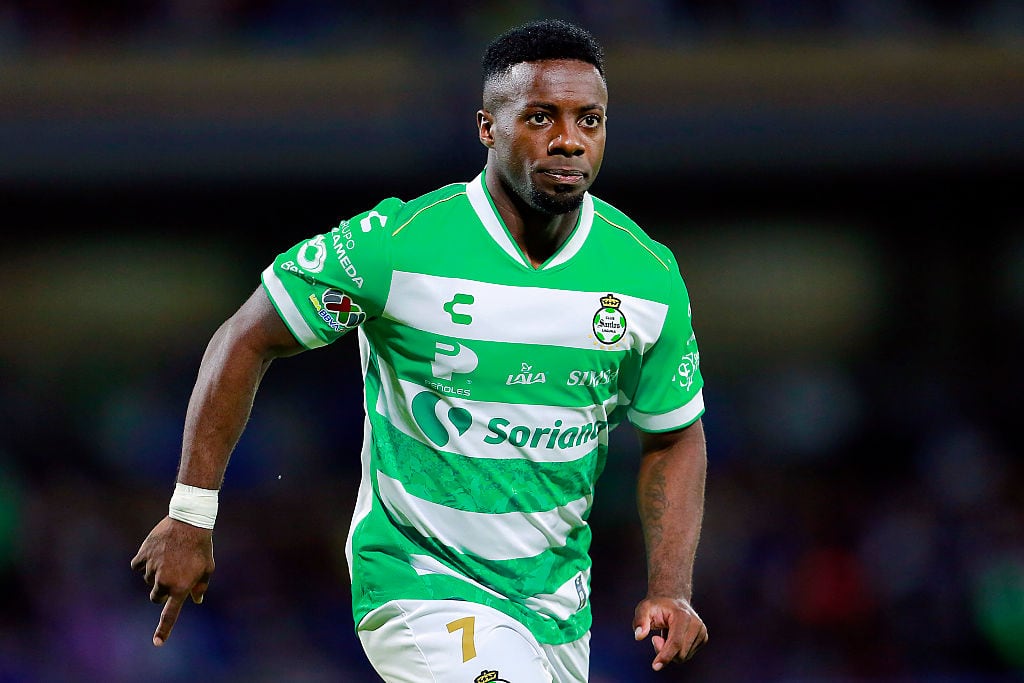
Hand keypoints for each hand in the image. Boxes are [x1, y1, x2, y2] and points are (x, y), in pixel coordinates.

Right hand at [130, 516, 214, 645]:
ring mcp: (151, 568)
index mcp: (181, 587)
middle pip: (156, 596)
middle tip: (173, 573)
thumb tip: (197, 599)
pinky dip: (144, 560)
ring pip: (147, 579)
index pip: (170, 614)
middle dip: (162, 590)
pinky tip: (155, 550)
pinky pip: (137, 565)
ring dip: (155, 573)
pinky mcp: (142, 555)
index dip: (164, 630)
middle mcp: (164, 581)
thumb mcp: (207, 567)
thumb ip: (200, 585)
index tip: (157, 643)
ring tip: (169, 556)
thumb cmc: (201, 546)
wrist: (190, 521)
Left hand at [633, 596, 707, 670]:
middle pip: (680, 653)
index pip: (675, 642)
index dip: (665, 656)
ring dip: (670, 651)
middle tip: (656, 638)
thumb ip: (640, 621)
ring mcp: (702, 631)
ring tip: (666, 634)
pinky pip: (687, 655)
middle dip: (664, 652)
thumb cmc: (657, 605)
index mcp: (683, 616)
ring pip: (683, 656)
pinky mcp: (703, 638)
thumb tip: (639, 636)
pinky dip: (677, 651)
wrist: (672, 600)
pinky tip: (674, 637)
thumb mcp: (643, 608)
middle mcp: (696, 624)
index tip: (655, 666)